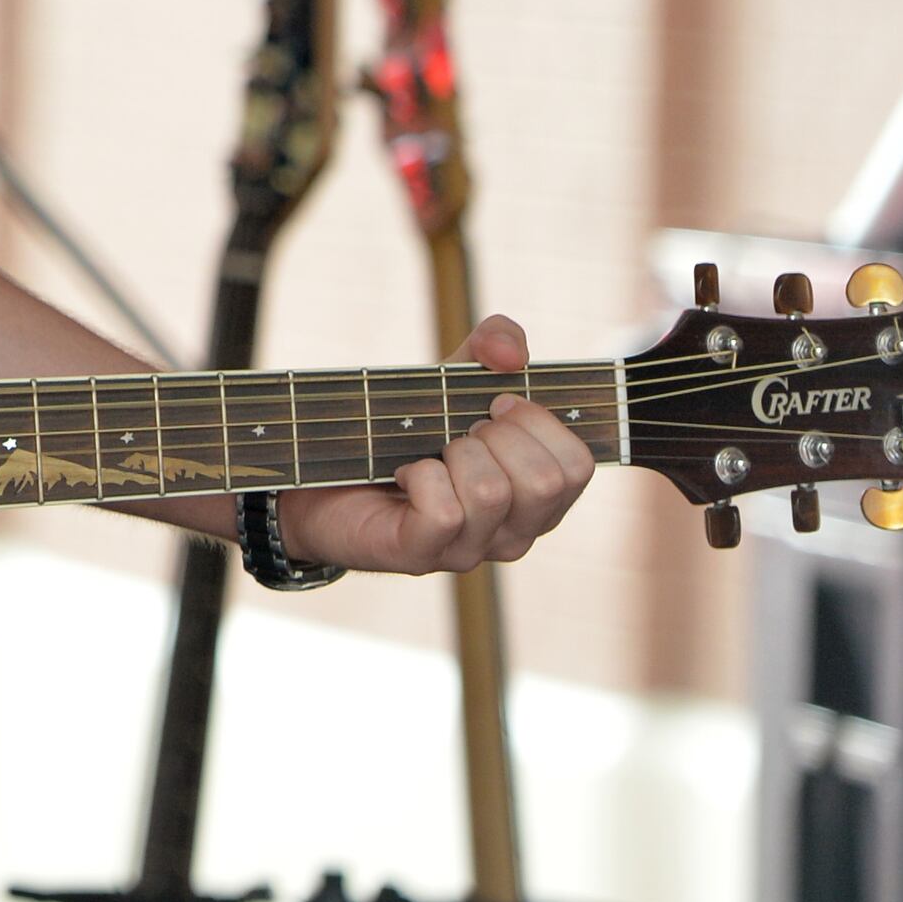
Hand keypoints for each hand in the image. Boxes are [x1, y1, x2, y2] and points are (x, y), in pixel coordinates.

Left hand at [277, 314, 597, 574]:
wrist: (323, 465)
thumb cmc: (405, 428)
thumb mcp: (455, 376)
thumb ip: (494, 345)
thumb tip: (508, 353)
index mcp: (538, 497)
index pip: (579, 465)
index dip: (539, 420)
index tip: (496, 404)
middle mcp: (516, 533)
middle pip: (545, 480)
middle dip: (497, 434)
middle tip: (458, 430)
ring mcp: (472, 551)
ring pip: (492, 492)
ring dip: (454, 452)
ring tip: (430, 452)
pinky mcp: (422, 556)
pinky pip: (444, 512)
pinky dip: (420, 477)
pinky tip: (404, 473)